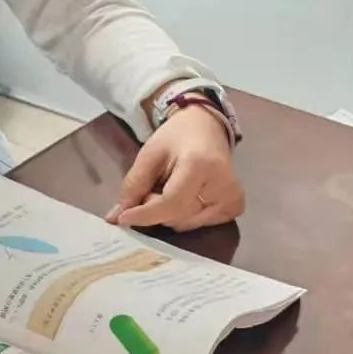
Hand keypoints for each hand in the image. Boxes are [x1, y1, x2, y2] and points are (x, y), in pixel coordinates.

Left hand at [108, 106, 243, 230]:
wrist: (206, 128)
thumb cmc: (176, 138)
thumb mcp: (149, 154)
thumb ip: (133, 185)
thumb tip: (117, 218)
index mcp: (202, 165)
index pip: (172, 203)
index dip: (146, 214)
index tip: (123, 219)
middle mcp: (224, 186)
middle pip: (177, 216)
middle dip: (155, 209)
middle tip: (153, 187)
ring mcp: (233, 199)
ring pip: (186, 224)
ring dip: (168, 213)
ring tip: (169, 188)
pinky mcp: (235, 207)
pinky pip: (199, 224)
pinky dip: (183, 215)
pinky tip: (185, 195)